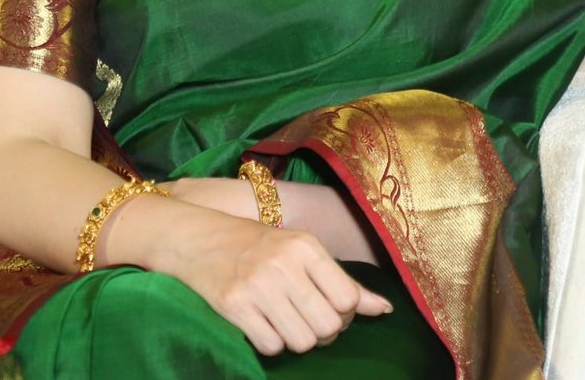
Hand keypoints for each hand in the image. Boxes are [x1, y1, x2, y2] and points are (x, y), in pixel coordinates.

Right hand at [140, 207, 392, 354]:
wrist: (199, 239)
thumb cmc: (260, 246)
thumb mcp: (304, 252)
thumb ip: (344, 281)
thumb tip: (385, 309)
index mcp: (307, 247)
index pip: (349, 299)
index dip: (346, 314)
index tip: (332, 309)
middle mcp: (285, 265)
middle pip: (328, 326)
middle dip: (324, 333)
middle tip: (311, 322)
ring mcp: (258, 286)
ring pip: (302, 341)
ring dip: (298, 341)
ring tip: (288, 324)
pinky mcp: (233, 307)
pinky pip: (271, 347)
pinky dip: (272, 344)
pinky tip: (265, 326)